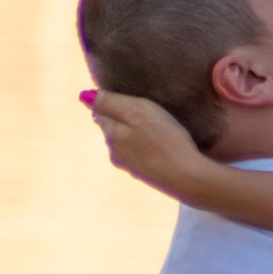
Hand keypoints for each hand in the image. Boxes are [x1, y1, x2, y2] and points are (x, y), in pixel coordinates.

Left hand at [83, 88, 217, 203]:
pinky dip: (148, 148)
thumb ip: (111, 102)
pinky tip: (162, 146)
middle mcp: (115, 153)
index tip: (129, 97)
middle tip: (145, 110)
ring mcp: (130, 167)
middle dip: (123, 118)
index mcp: (111, 135)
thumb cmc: (164, 139)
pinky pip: (141, 155)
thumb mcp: (138, 111)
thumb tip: (84, 96)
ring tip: (156, 127)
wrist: (188, 177)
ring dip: (136, 133)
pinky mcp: (147, 176)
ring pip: (127, 142)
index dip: (113, 101)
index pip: (101, 111)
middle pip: (113, 128)